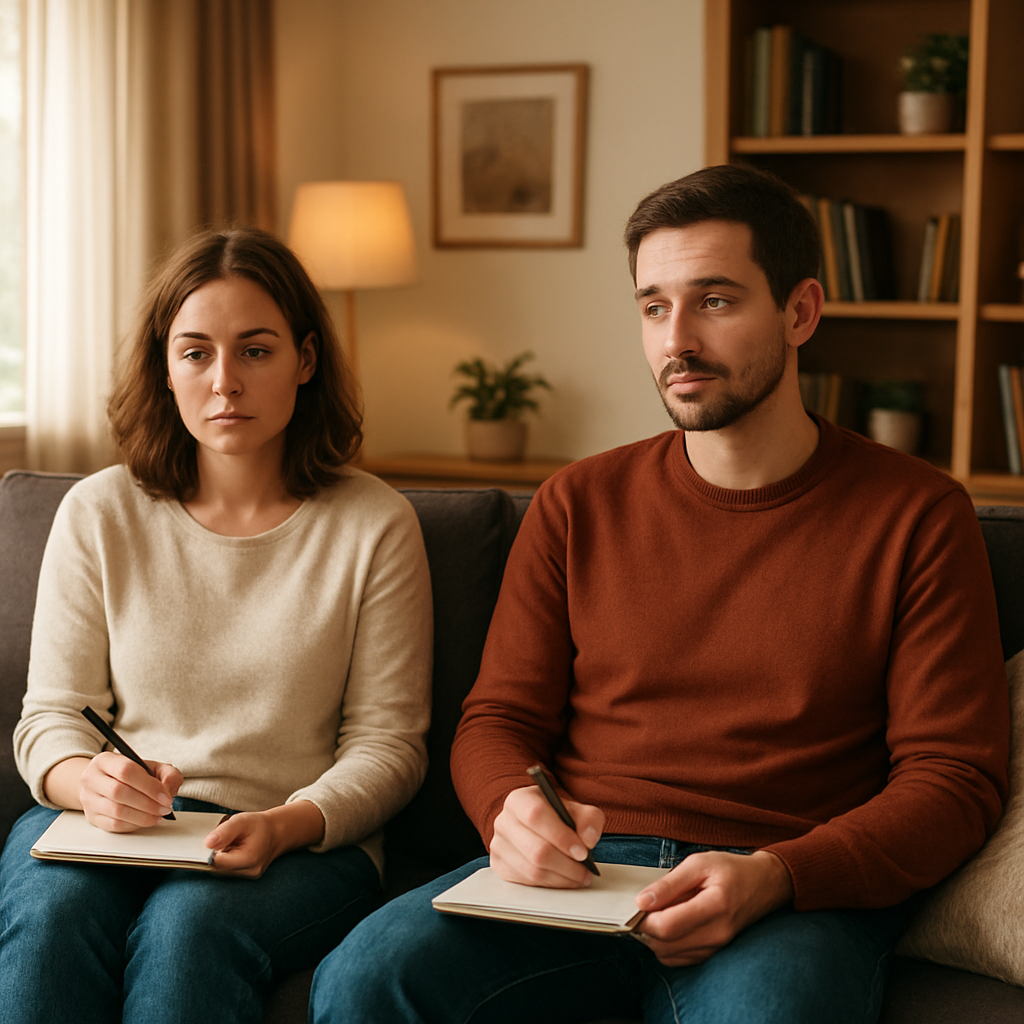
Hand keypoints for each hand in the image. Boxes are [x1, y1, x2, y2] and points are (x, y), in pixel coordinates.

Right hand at [78, 752, 181, 831]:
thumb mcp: (151, 767)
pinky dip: (134, 824)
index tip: (166, 796)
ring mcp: (89, 799)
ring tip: (159, 815)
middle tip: (165, 808)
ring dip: (143, 816)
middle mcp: (91, 778)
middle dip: (148, 803)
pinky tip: (147, 820)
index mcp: (105, 760)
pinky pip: (113, 825)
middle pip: (119, 792)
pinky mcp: (92, 817)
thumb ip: (167, 773)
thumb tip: (168, 787)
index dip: (149, 786)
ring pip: (116, 811)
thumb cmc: (131, 775)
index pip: (126, 771)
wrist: (106, 783)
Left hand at [206, 801, 324, 878]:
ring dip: (221, 858)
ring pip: (221, 872)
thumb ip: (224, 832)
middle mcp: (249, 872)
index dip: (211, 851)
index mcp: (249, 859)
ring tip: (233, 845)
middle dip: (217, 854)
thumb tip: (208, 844)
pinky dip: (226, 862)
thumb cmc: (259, 825)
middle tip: (228, 840)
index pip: (216, 863)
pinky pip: (227, 872)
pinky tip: (234, 852)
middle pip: (217, 869)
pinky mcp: (246, 877)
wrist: (276, 832)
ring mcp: (249, 877)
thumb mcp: (242, 820)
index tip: (217, 840)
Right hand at [489, 785, 604, 887]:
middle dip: (567, 864)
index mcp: (519, 800)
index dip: (561, 836)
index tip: (582, 852)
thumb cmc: (556, 816)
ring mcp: (498, 846)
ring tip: (579, 876)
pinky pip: (528, 883)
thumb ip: (588, 818)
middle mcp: (504, 821)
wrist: (537, 825)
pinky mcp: (500, 867)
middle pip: (536, 850)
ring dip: (562, 878)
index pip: (536, 815)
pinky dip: (551, 885)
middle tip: (585, 869)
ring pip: (533, 871)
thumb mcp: (576, 809)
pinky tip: (564, 879)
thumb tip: (588, 839)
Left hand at [635, 850, 793, 965]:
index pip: (667, 926)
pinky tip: (670, 924)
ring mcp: (717, 947)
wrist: (763, 885)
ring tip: (659, 913)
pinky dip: (667, 945)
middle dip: (646, 929)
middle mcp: (717, 933)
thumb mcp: (699, 863)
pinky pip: (679, 959)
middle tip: (645, 907)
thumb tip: (642, 901)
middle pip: (665, 945)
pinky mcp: (713, 953)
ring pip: (669, 956)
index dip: (644, 919)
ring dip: (655, 938)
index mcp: (715, 906)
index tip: (636, 905)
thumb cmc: (731, 870)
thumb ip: (669, 883)